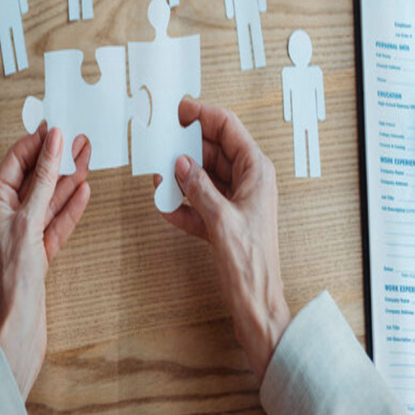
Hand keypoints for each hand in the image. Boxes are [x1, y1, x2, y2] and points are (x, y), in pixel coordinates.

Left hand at [0, 126, 90, 399]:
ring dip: (69, 178)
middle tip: (78, 138)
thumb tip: (55, 142)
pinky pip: (58, 220)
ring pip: (50, 199)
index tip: (55, 126)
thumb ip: (45, 178)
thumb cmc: (14, 275)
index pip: (15, 163)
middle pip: (35, 179)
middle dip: (57, 158)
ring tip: (87, 156)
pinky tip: (85, 189)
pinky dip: (72, 205)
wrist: (20, 322)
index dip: (36, 143)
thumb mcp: (29, 217)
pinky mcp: (41, 250)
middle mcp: (7, 216)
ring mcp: (25, 234)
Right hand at [158, 100, 291, 379]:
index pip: (228, 128)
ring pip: (203, 176)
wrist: (256, 304)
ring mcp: (236, 201)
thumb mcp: (220, 219)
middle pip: (212, 150)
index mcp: (256, 171)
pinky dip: (182, 204)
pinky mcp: (224, 221)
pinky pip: (199, 202)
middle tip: (159, 143)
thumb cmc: (250, 263)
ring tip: (158, 177)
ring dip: (180, 177)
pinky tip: (166, 207)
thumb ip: (198, 187)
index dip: (202, 114)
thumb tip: (180, 162)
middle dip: (186, 147)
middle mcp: (248, 181)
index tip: (178, 110)